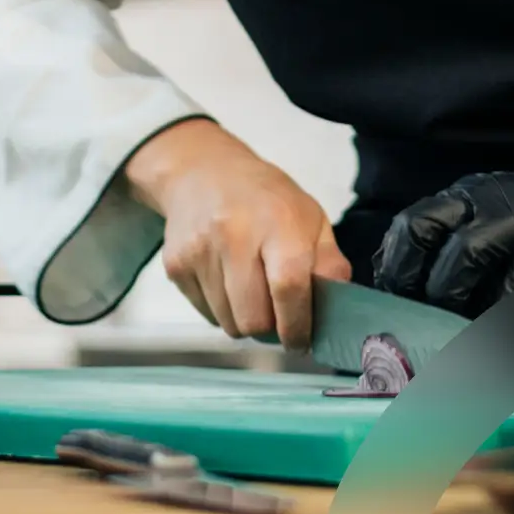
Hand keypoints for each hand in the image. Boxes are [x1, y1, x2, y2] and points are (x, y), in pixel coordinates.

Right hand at [126, 118, 349, 347]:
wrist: (203, 172)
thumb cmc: (267, 199)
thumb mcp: (311, 218)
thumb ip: (329, 263)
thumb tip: (338, 308)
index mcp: (278, 222)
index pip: (289, 287)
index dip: (298, 324)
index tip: (302, 340)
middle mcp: (234, 236)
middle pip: (254, 319)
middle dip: (271, 328)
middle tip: (279, 315)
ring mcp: (200, 252)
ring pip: (228, 324)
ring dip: (246, 320)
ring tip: (253, 291)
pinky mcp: (175, 266)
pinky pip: (207, 315)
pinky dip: (223, 310)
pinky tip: (228, 281)